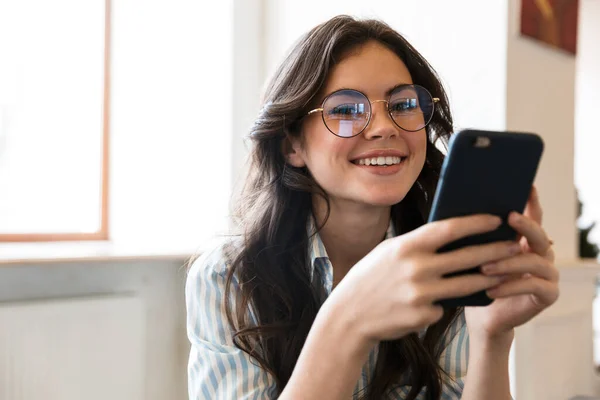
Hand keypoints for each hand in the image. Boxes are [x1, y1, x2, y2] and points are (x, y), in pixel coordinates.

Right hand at [327, 214, 523, 345]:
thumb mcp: (388, 252)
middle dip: (495, 250)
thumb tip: (450, 234)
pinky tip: (436, 303)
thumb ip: (417, 245)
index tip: (496, 219)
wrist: (349, 315)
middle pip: (466, 257)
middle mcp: (416, 268)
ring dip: (488, 279)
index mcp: (406, 246)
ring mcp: (421, 294)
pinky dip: (445, 303)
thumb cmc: (370, 278)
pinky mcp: (423, 316)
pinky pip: (445, 307)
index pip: (449, 229)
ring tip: (503, 274)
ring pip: (467, 285)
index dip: (476, 223)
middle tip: (514, 246)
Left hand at [465, 186, 558, 341]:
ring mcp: (548, 274)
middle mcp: (541, 254)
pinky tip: (491, 289)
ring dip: (507, 263)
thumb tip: (458, 209)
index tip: (527, 185)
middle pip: (538, 234)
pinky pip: (534, 286)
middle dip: (524, 225)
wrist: (483, 317)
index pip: (532, 216)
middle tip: (509, 217)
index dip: (532, 201)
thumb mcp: (472, 256)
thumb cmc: (475, 282)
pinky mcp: (548, 294)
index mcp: (524, 241)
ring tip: (484, 267)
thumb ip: (476, 236)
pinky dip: (510, 287)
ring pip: (534, 261)